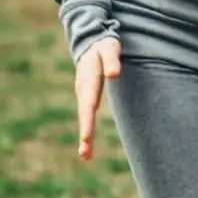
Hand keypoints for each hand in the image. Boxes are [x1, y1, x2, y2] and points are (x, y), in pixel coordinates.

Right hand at [75, 37, 120, 160]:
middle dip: (85, 134)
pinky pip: (87, 114)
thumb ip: (112, 60)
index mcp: (88, 79)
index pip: (88, 102)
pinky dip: (87, 128)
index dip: (87, 120)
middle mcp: (83, 89)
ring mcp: (83, 93)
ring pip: (84, 116)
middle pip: (84, 114)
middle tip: (85, 154)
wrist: (92, 41)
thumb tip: (114, 74)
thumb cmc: (104, 45)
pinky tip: (87, 142)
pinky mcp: (86, 96)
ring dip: (85, 136)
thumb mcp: (109, 48)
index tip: (86, 137)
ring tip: (86, 155)